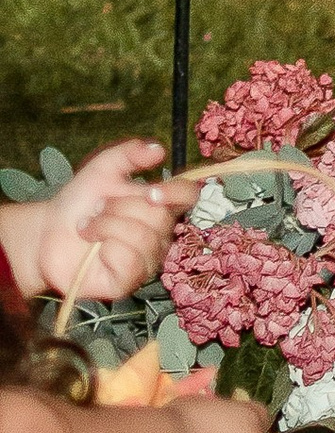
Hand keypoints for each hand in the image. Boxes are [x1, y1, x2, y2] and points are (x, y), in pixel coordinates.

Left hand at [11, 137, 187, 300]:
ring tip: (90, 227)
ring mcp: (145, 261)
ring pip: (143, 239)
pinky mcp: (127, 282)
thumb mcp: (102, 168)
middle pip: (160, 218)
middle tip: (97, 209)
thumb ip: (130, 153)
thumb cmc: (79, 201)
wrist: (47, 232)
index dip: (178, 194)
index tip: (152, 191)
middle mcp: (159, 235)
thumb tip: (159, 151)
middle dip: (120, 208)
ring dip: (107, 226)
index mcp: (159, 206)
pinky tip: (92, 248)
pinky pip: (129, 262)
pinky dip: (106, 249)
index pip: (189, 198)